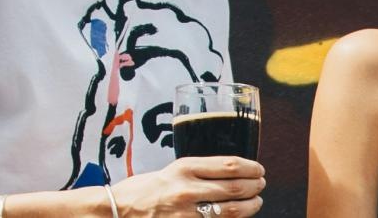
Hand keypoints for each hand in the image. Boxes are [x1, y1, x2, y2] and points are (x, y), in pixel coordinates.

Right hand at [108, 156, 264, 216]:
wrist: (116, 210)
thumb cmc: (145, 188)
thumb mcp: (173, 170)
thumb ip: (201, 171)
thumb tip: (234, 172)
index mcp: (184, 168)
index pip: (230, 165)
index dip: (252, 168)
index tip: (259, 169)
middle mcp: (186, 189)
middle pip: (236, 188)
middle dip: (255, 187)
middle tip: (260, 185)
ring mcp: (185, 213)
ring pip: (232, 211)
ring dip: (250, 206)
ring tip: (255, 202)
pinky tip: (237, 217)